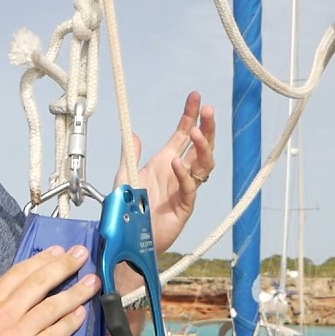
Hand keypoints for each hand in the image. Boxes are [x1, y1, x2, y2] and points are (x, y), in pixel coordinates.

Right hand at [0, 245, 100, 335]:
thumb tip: (9, 302)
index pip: (19, 273)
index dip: (42, 260)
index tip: (58, 251)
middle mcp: (2, 313)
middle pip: (40, 282)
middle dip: (64, 265)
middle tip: (82, 254)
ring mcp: (15, 335)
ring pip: (52, 307)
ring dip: (75, 292)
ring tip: (92, 282)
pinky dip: (69, 324)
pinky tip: (81, 314)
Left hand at [114, 91, 216, 253]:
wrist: (130, 239)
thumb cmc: (129, 210)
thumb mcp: (125, 176)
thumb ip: (130, 155)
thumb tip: (133, 132)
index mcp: (166, 161)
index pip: (183, 134)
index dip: (191, 115)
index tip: (197, 96)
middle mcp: (178, 172)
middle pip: (201, 146)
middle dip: (207, 127)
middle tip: (209, 110)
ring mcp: (184, 189)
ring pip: (203, 164)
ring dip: (202, 147)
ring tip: (197, 131)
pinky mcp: (184, 207)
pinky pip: (189, 187)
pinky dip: (183, 174)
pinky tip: (175, 163)